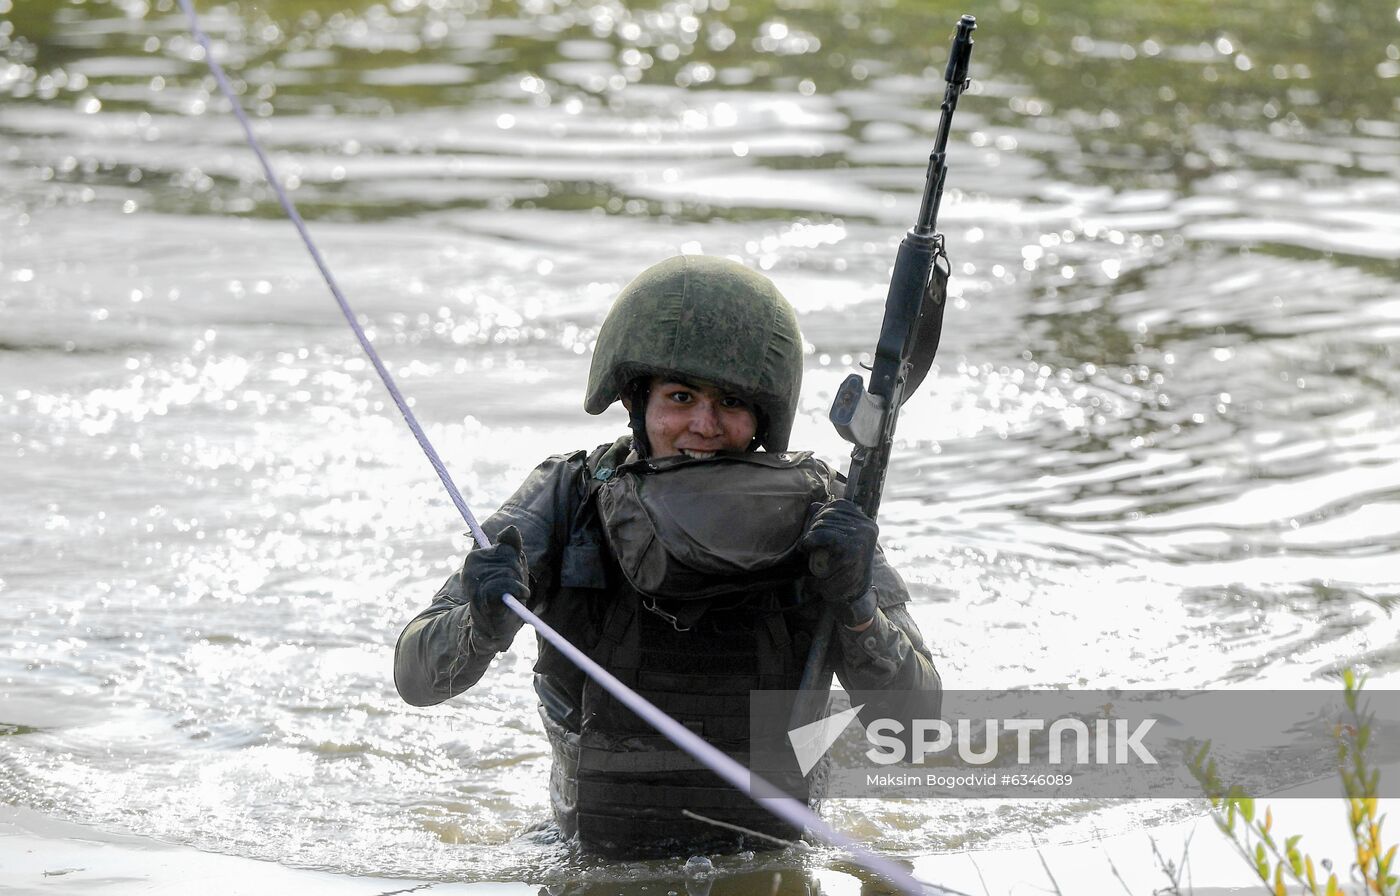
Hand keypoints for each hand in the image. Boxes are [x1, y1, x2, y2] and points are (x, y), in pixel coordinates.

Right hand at [462, 525, 529, 650]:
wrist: (495, 625)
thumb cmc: (503, 593)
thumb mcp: (510, 566)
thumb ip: (510, 546)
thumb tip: (511, 528)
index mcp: (475, 557)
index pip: (506, 548)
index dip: (515, 562)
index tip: (511, 575)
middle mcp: (470, 567)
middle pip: (510, 559)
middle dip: (518, 574)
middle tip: (512, 589)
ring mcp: (474, 583)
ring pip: (510, 572)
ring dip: (519, 585)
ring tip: (512, 596)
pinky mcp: (481, 597)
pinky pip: (505, 585)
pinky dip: (518, 591)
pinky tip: (520, 597)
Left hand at [798, 499, 877, 626]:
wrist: (854, 596)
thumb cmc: (844, 569)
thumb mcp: (840, 542)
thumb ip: (831, 522)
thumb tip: (814, 506)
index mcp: (865, 521)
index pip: (836, 506)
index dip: (818, 517)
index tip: (812, 533)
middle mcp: (866, 526)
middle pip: (827, 515)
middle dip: (811, 529)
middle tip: (806, 545)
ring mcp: (861, 536)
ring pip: (822, 525)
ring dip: (810, 540)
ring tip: (807, 551)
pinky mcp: (851, 549)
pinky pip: (823, 537)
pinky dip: (810, 542)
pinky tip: (805, 549)